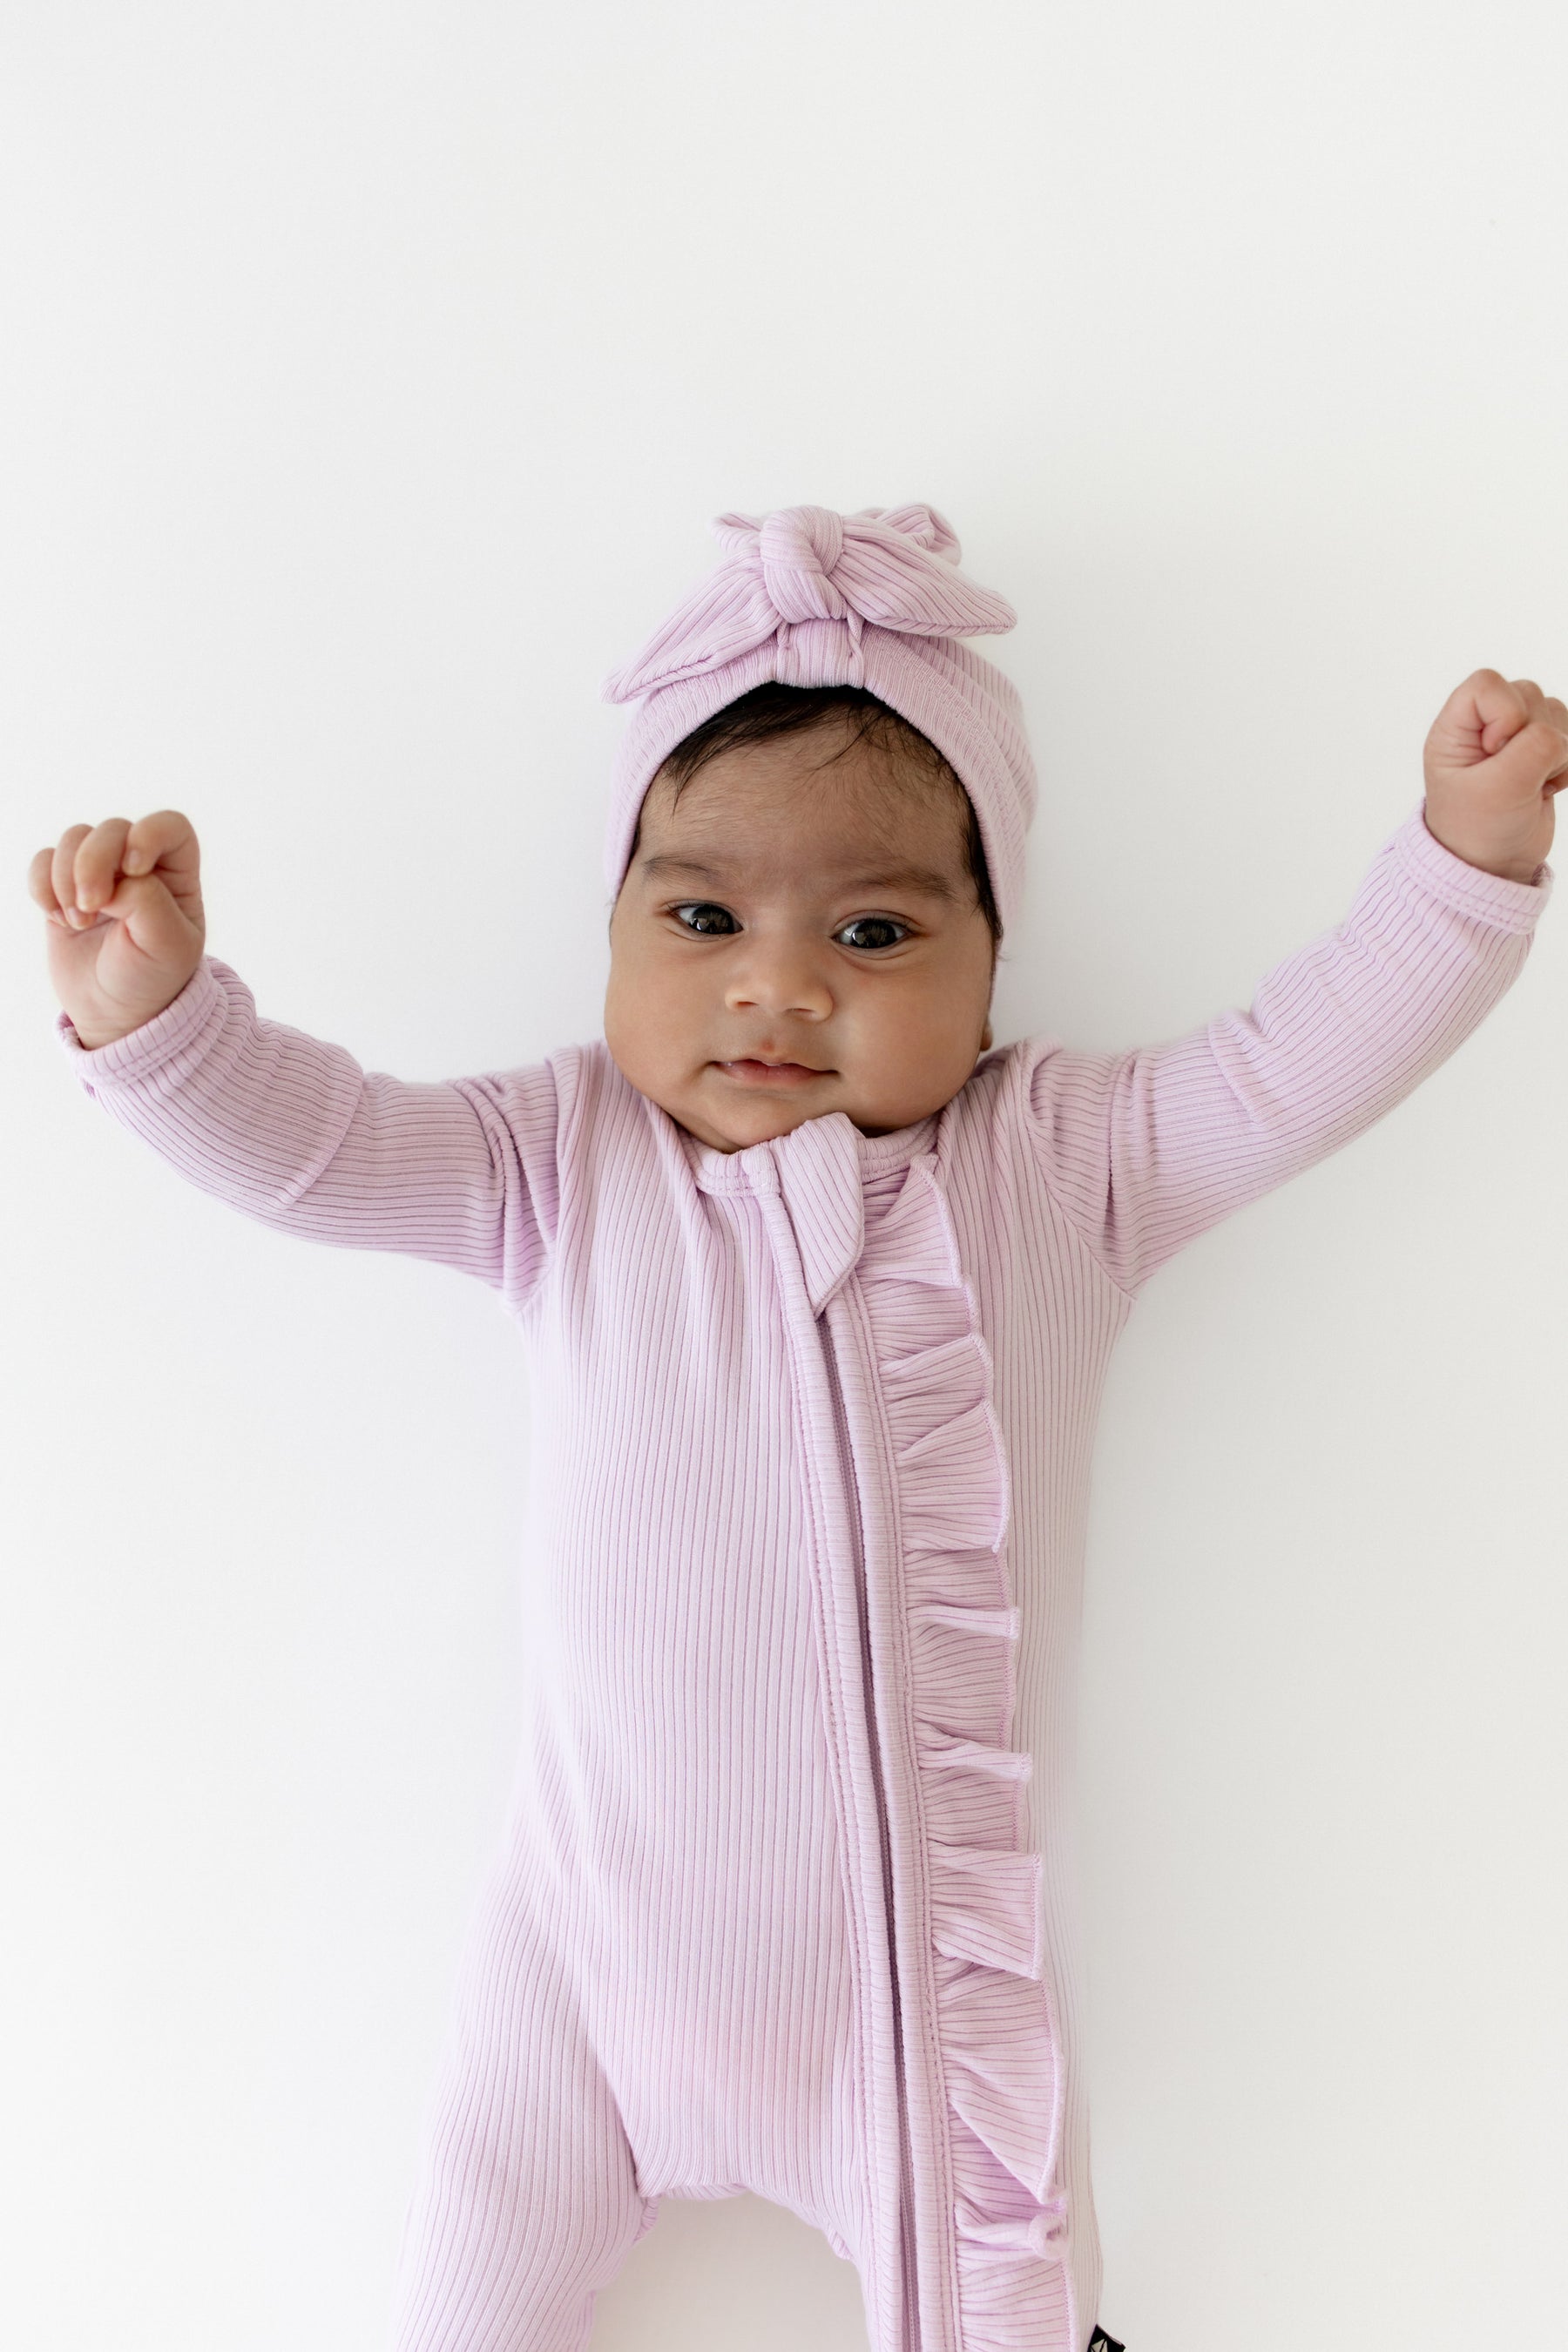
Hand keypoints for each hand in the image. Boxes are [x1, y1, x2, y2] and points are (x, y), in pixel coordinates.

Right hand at [28, 810, 206, 1048]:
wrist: (115, 1013)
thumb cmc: (150, 978)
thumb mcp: (166, 946)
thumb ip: (146, 901)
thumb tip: (109, 881)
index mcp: (177, 874)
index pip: (168, 825)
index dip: (147, 834)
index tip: (134, 870)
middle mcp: (139, 865)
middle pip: (112, 829)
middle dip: (93, 864)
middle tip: (92, 908)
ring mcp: (99, 874)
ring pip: (74, 838)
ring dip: (66, 878)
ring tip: (79, 921)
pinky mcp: (63, 887)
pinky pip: (43, 861)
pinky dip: (42, 885)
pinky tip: (58, 918)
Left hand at [1422, 670, 1566, 883]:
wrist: (1494, 863)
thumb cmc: (1479, 831)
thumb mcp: (1500, 790)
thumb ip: (1533, 749)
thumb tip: (1558, 734)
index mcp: (1454, 729)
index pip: (1487, 683)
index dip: (1505, 713)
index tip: (1496, 752)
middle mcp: (1481, 725)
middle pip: (1528, 693)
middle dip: (1534, 737)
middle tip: (1515, 777)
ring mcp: (1512, 735)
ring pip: (1553, 711)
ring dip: (1553, 752)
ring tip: (1529, 785)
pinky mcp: (1539, 748)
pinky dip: (1565, 761)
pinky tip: (1543, 786)